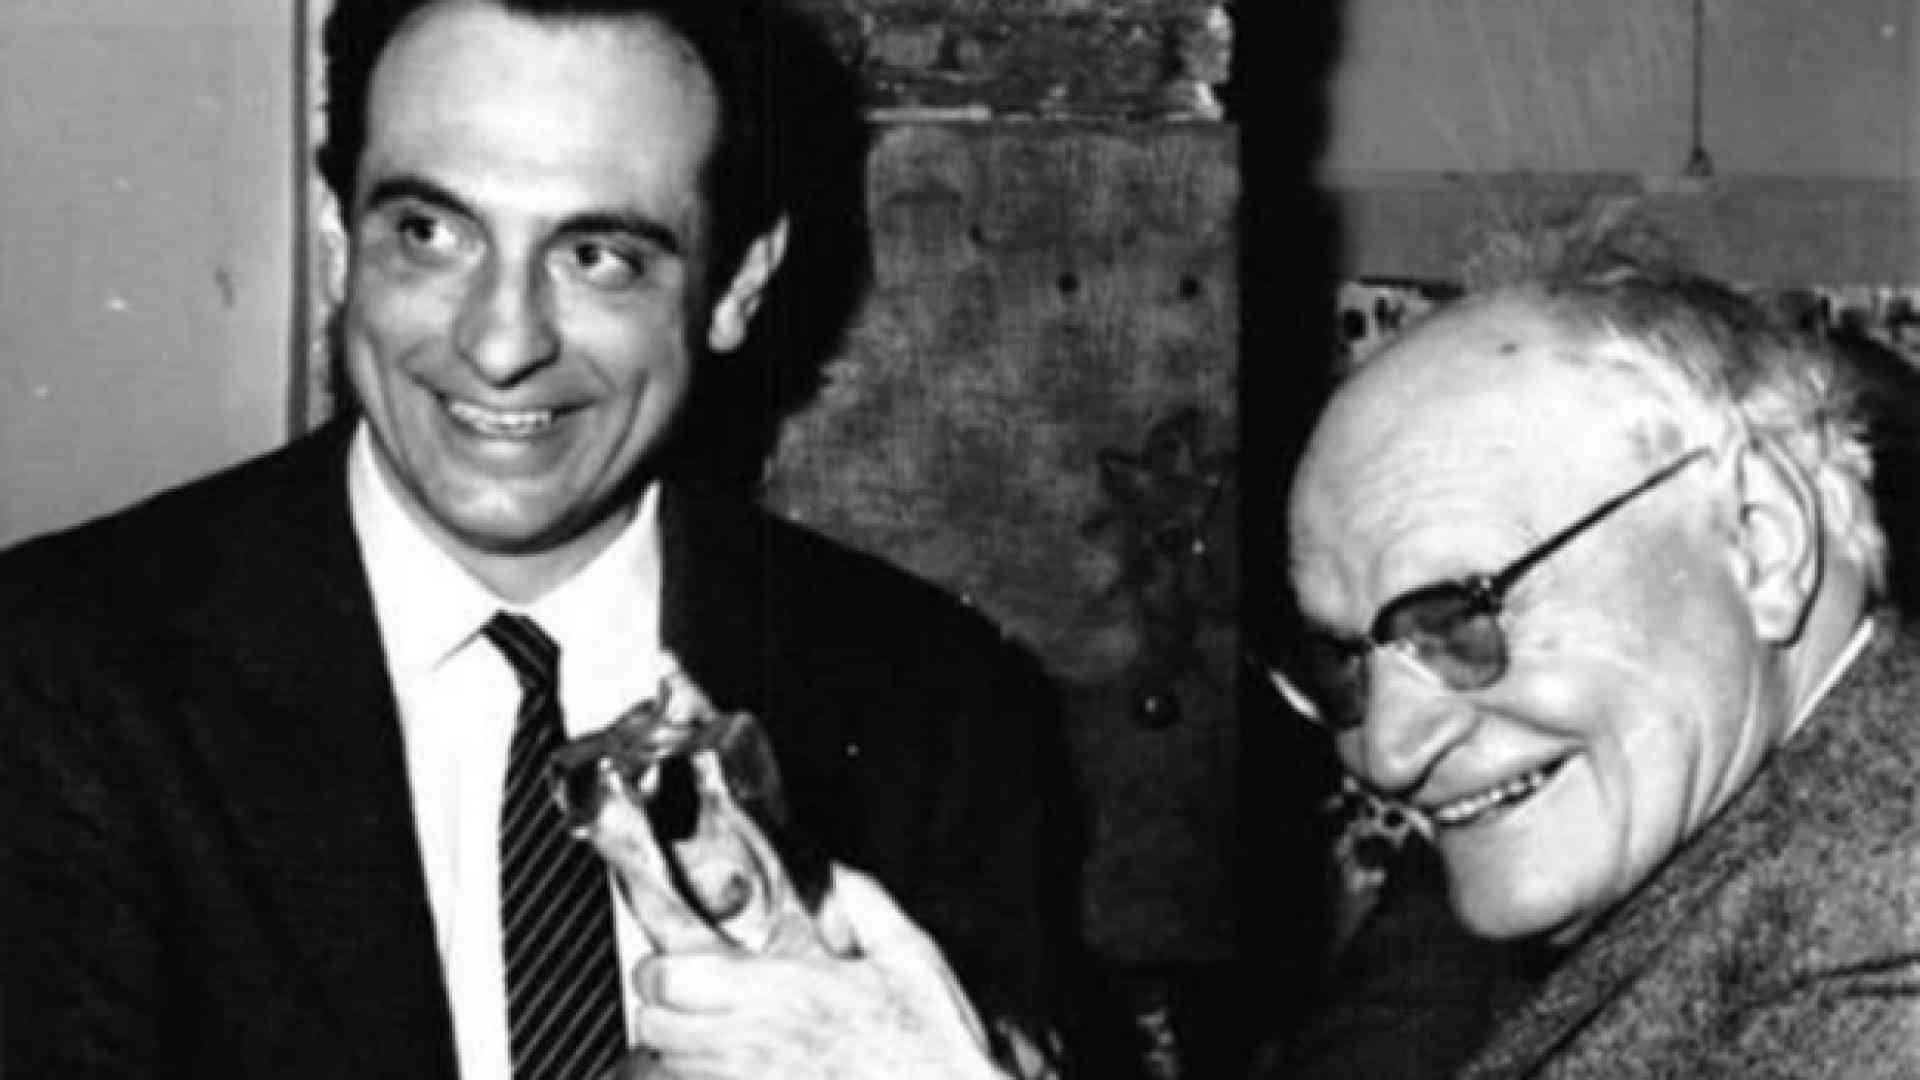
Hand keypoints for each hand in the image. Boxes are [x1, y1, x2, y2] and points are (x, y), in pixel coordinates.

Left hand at [631, 865, 1004, 1079]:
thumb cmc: (930, 1049)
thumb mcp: (910, 957)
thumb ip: (866, 902)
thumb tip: (838, 873)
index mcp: (781, 992)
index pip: (668, 977)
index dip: (663, 966)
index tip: (678, 963)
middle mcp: (751, 1045)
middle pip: (651, 1026)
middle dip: (661, 1009)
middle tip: (688, 1000)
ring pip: (664, 1069)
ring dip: (675, 1051)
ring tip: (707, 1039)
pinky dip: (701, 1079)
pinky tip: (732, 1070)